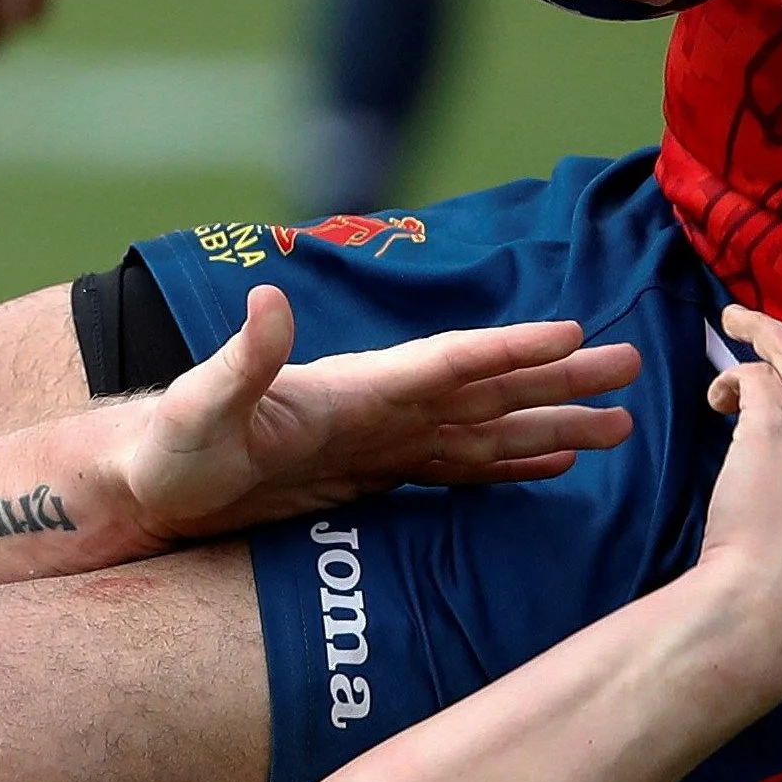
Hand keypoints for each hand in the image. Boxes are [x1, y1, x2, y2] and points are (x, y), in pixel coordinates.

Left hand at [96, 286, 641, 543]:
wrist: (145, 483)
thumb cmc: (166, 447)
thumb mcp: (198, 403)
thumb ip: (241, 357)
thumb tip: (270, 298)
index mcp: (352, 388)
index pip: (447, 363)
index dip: (508, 349)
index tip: (572, 333)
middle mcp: (377, 407)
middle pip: (486, 389)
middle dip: (560, 378)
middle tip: (635, 365)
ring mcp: (379, 441)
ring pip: (485, 429)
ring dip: (551, 424)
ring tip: (620, 426)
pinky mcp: (372, 477)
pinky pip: (458, 470)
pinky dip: (510, 466)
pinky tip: (553, 465)